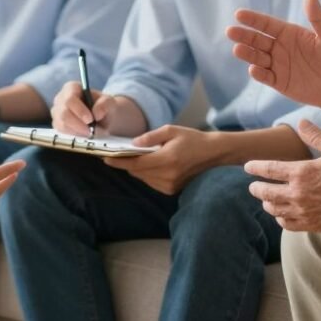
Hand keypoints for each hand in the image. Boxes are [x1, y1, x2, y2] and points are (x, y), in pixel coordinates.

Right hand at [51, 80, 120, 136]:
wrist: (103, 118)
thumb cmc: (103, 106)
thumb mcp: (109, 102)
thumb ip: (105, 104)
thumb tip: (96, 114)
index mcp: (71, 88)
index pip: (70, 99)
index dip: (79, 110)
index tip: (90, 120)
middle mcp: (60, 99)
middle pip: (63, 114)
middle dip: (78, 125)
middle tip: (92, 131)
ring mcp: (57, 113)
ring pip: (62, 125)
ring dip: (78, 132)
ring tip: (93, 133)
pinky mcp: (58, 125)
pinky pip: (63, 134)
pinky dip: (76, 136)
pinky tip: (86, 135)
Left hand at [103, 125, 218, 194]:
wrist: (214, 154)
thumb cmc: (193, 139)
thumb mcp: (171, 130)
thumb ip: (151, 137)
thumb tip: (133, 143)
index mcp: (167, 159)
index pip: (136, 164)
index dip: (119, 162)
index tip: (106, 158)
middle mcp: (168, 175)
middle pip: (137, 172)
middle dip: (126, 163)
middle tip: (116, 154)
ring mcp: (170, 185)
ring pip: (143, 178)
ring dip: (137, 169)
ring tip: (132, 157)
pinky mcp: (172, 190)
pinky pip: (152, 182)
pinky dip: (147, 174)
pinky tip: (149, 164)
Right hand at [226, 0, 320, 110]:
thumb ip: (318, 17)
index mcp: (288, 33)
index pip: (266, 24)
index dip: (253, 19)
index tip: (239, 14)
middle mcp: (278, 47)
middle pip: (256, 40)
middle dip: (243, 35)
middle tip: (230, 31)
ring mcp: (276, 65)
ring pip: (257, 57)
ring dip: (247, 53)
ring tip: (237, 49)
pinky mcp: (278, 81)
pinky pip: (265, 77)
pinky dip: (258, 73)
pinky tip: (254, 69)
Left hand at [244, 120, 320, 232]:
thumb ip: (316, 136)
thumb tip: (301, 121)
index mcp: (301, 172)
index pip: (268, 169)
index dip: (255, 167)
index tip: (247, 167)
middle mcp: (297, 194)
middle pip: (266, 192)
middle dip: (256, 188)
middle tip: (253, 186)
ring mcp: (304, 212)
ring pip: (275, 210)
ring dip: (268, 203)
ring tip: (266, 200)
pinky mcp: (312, 225)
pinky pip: (288, 224)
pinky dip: (280, 219)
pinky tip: (282, 215)